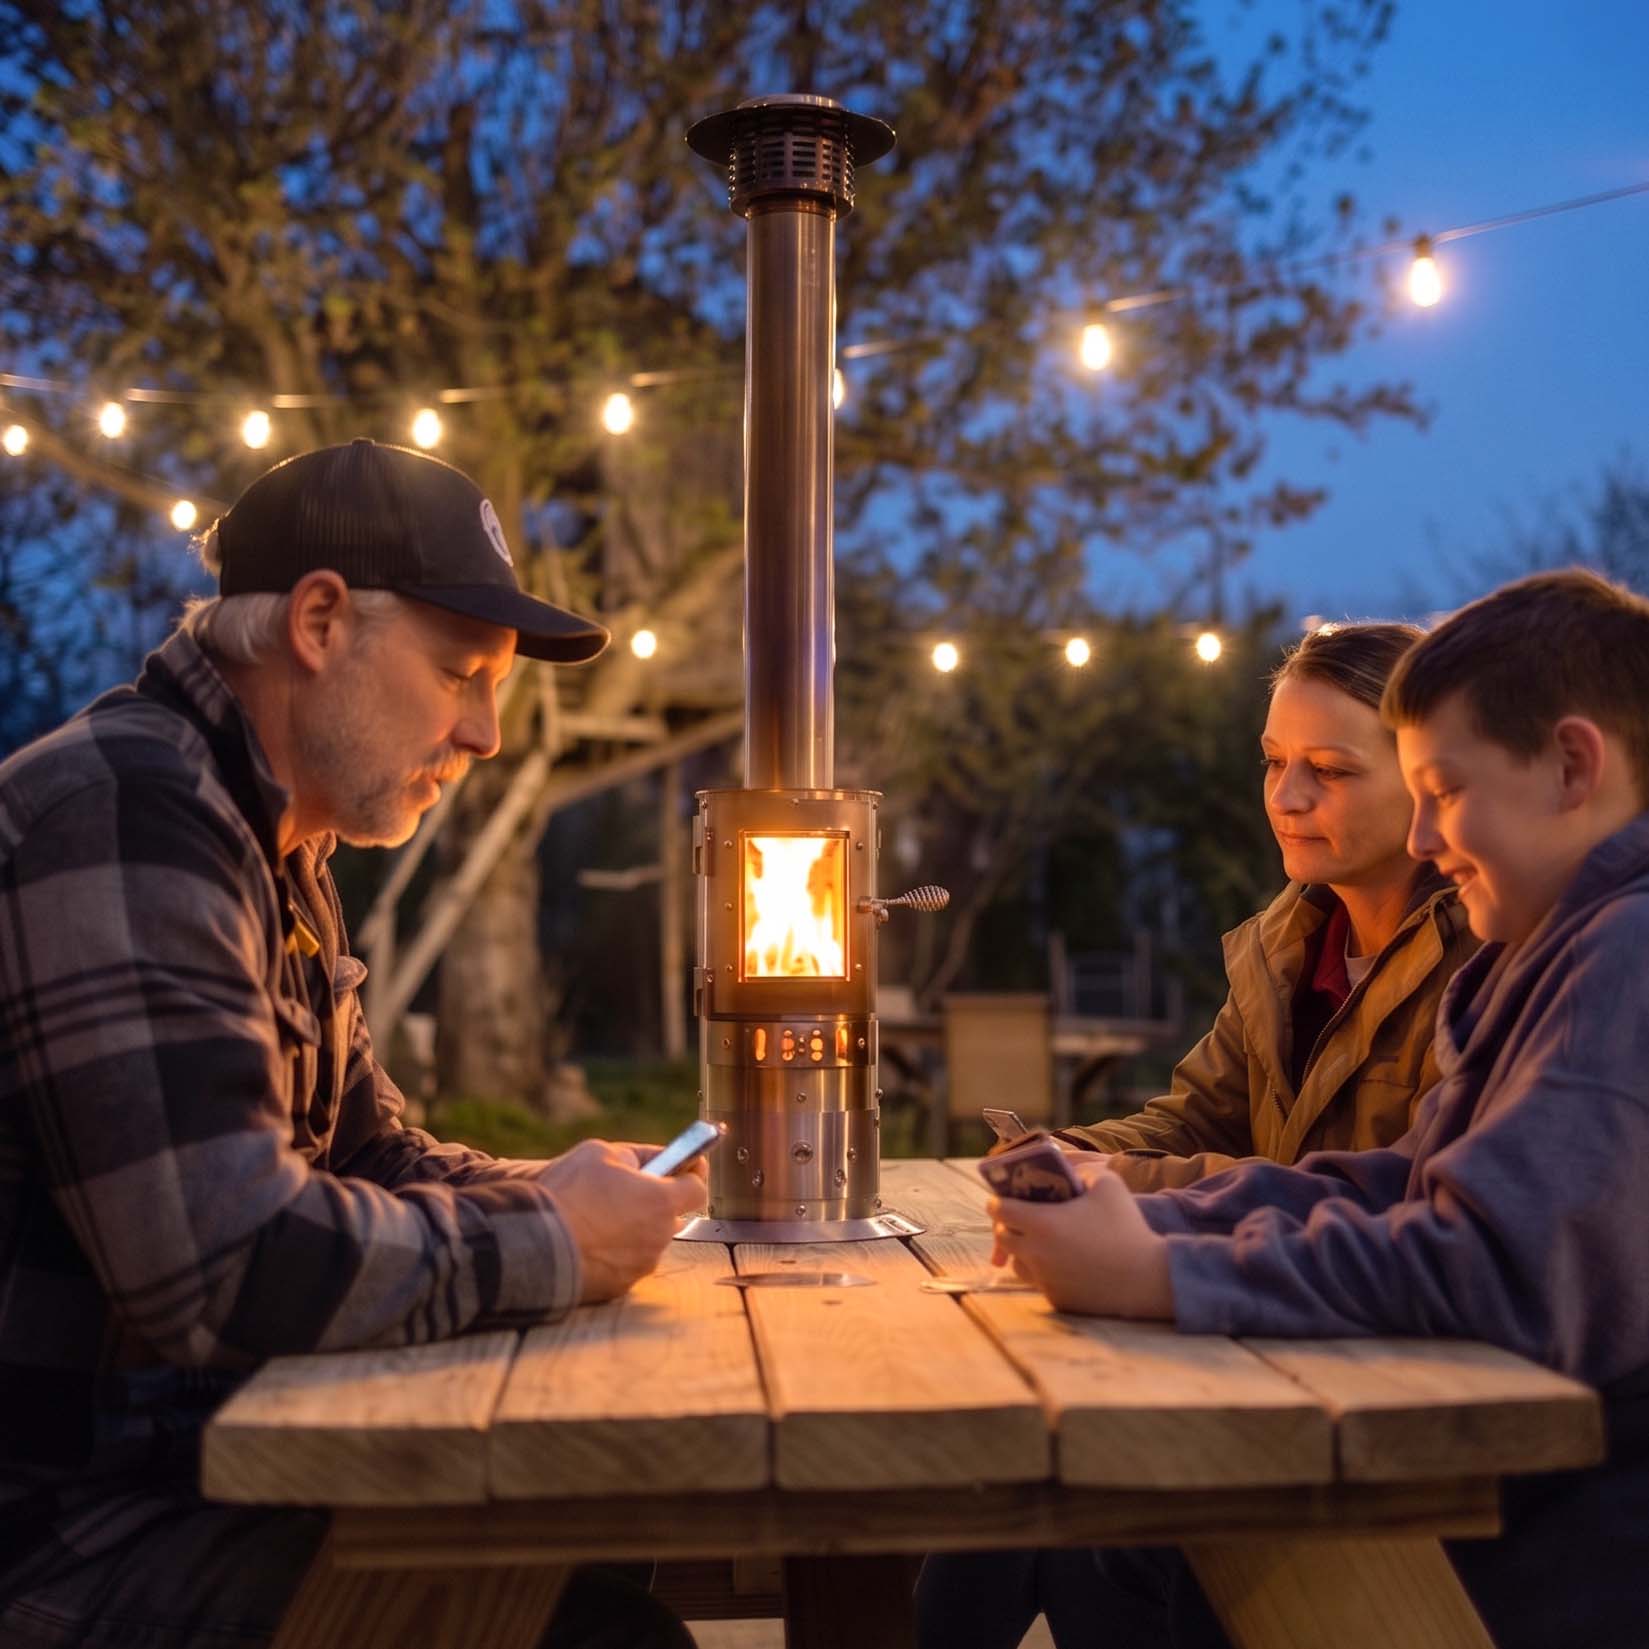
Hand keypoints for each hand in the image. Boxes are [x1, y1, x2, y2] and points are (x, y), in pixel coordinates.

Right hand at [533, 1139, 706, 1303]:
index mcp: (661, 1201)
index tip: (682, 1169)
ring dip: (632, 1230)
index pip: (697, 1188)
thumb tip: (652, 1162)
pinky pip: (625, 1265)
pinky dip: (613, 1254)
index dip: (689, 1175)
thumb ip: (636, 1156)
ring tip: (597, 1219)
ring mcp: (640, 1266)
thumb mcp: (600, 1153)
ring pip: (646, 1242)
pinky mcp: (619, 1288)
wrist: (532, 1243)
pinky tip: (588, 1242)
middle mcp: (659, 1237)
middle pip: (670, 1217)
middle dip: (653, 1204)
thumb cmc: (567, 1193)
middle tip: (623, 1193)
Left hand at [988, 1170, 1173, 1319]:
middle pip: (1003, 1237)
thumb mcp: (1107, 1183)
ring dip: (1021, 1250)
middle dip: (1005, 1225)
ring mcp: (1045, 1279)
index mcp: (1041, 1222)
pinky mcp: (1057, 1299)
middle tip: (1018, 1218)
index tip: (1001, 1198)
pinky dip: (1042, 1272)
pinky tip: (1058, 1262)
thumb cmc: (1126, 1226)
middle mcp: (1035, 1253)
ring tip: (1037, 1241)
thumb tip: (1065, 1169)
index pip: (1000, 1210)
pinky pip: (1039, 1282)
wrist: (1148, 1278)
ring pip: (1017, 1263)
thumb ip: (1080, 1169)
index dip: (997, 1201)